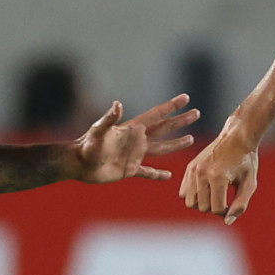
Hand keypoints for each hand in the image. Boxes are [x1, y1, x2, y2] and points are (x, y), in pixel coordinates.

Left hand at [66, 95, 197, 184]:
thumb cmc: (86, 146)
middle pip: (164, 129)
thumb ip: (109, 118)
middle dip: (180, 121)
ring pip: (161, 149)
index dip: (171, 106)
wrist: (78, 164)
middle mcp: (137, 141)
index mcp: (133, 129)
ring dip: (175, 144)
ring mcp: (135, 155)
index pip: (156, 115)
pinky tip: (168, 176)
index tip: (186, 98)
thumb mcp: (98, 130)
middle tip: (196, 113)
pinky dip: (158, 174)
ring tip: (190, 139)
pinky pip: (148, 172)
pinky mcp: (130, 170)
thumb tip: (118, 104)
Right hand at [180, 126, 258, 224]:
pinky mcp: (190, 167)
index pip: (217, 209)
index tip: (233, 203)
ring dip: (202, 203)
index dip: (227, 211)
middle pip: (202, 208)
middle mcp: (202, 174)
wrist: (237, 137)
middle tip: (225, 198)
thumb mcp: (250, 183)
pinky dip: (193, 195)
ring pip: (190, 202)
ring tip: (214, 195)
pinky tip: (206, 189)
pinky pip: (183, 192)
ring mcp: (194, 170)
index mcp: (218, 177)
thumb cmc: (246, 161)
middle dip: (214, 207)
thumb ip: (241, 204)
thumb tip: (227, 222)